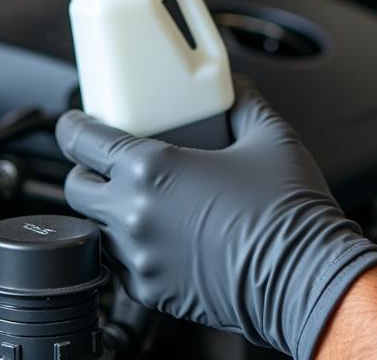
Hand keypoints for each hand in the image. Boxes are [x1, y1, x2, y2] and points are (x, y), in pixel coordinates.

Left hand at [55, 84, 376, 359]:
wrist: (304, 275)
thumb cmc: (287, 210)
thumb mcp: (269, 134)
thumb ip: (242, 101)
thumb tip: (234, 85)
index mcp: (154, 170)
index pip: (84, 142)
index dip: (73, 127)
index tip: (75, 122)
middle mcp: (134, 215)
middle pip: (76, 187)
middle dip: (86, 169)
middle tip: (108, 159)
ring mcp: (140, 257)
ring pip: (95, 227)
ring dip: (107, 208)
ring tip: (140, 195)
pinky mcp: (152, 291)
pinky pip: (120, 263)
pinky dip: (130, 244)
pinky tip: (162, 230)